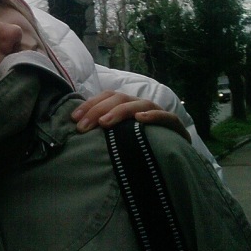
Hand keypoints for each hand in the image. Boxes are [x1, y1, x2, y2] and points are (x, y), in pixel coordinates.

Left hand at [70, 90, 190, 142]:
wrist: (176, 154)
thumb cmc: (142, 144)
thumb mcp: (120, 136)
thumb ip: (103, 130)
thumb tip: (77, 128)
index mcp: (127, 105)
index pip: (107, 96)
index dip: (89, 105)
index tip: (73, 119)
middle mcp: (141, 105)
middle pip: (119, 99)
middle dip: (98, 110)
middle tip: (82, 127)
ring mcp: (158, 113)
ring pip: (139, 104)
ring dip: (120, 112)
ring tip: (105, 123)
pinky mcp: (174, 125)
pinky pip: (165, 117)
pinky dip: (152, 116)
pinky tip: (140, 119)